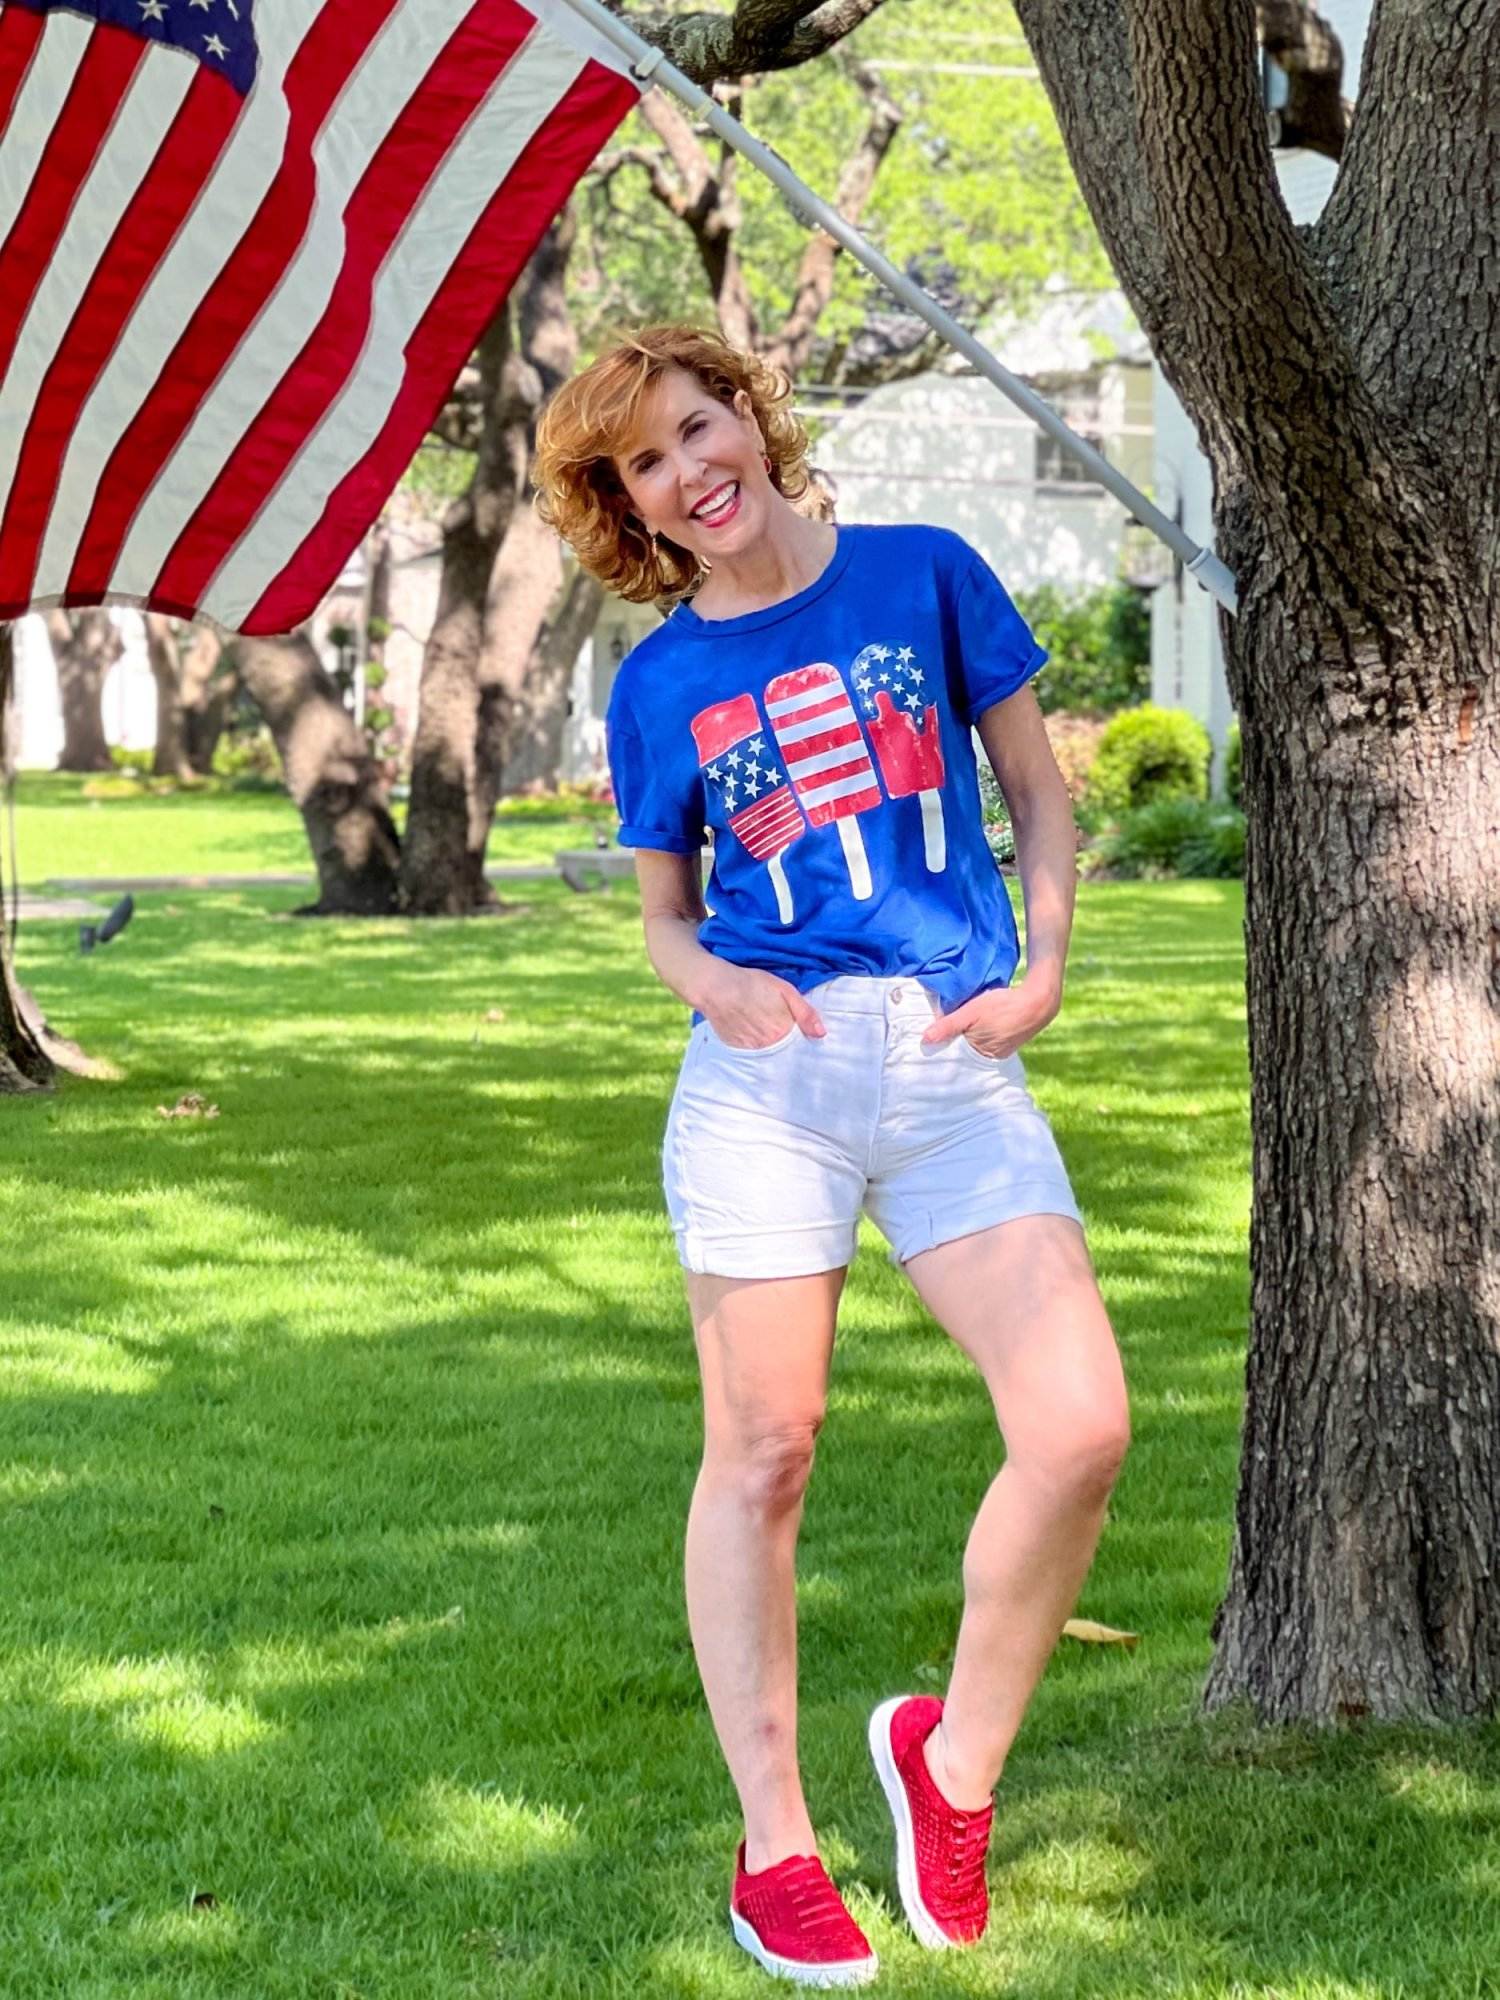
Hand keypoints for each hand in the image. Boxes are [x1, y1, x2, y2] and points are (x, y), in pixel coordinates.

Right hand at [700, 963, 825, 1049]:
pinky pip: (753, 1054)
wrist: (714, 987)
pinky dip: (758, 1048)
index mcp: (783, 1032)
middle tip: (787, 1037)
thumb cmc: (750, 983)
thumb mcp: (784, 990)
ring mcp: (751, 1050)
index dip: (805, 1043)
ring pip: (770, 1055)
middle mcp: (768, 1046)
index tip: (807, 1041)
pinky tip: (755, 1035)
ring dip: (774, 1050)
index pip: (801, 1047)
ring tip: (769, 1034)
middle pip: (786, 1054)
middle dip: (790, 1049)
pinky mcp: (737, 1049)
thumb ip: (805, 1013)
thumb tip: (821, 1033)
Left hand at [921, 967, 1061, 1059]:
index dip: (941, 1050)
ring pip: (975, 1049)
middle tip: (937, 1038)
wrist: (1038, 1002)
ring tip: (955, 1032)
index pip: (953, 1057)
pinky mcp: (1007, 1045)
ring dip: (966, 1041)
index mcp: (979, 1055)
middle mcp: (989, 1058)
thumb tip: (925, 1039)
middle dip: (952, 1047)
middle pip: (963, 1055)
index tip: (928, 1046)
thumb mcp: (972, 1011)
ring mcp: (1000, 1053)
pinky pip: (986, 1045)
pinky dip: (978, 1039)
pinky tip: (975, 1029)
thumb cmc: (1004, 1006)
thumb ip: (949, 1025)